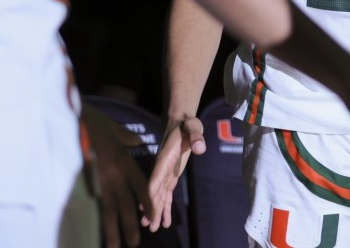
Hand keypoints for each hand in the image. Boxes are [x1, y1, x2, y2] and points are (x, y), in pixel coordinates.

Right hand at [81, 104, 152, 247]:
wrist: (71, 117)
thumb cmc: (93, 121)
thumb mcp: (115, 130)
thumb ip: (126, 139)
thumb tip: (135, 142)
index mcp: (123, 161)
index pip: (141, 186)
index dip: (148, 202)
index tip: (154, 217)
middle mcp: (112, 173)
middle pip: (126, 203)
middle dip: (131, 224)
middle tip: (135, 244)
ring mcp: (96, 179)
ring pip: (108, 208)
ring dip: (113, 229)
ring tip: (117, 247)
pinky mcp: (81, 180)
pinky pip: (90, 204)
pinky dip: (93, 218)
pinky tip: (94, 232)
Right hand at [144, 116, 205, 231]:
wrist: (180, 121)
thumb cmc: (186, 124)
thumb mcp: (193, 126)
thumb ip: (196, 136)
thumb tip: (200, 148)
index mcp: (164, 159)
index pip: (155, 180)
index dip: (150, 196)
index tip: (149, 210)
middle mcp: (162, 169)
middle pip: (154, 192)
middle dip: (152, 209)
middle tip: (150, 227)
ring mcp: (165, 173)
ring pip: (159, 195)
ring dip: (156, 211)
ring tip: (153, 227)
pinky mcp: (170, 175)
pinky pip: (166, 193)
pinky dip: (164, 206)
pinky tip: (164, 220)